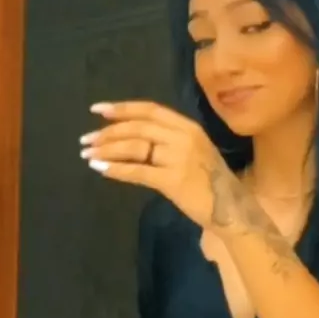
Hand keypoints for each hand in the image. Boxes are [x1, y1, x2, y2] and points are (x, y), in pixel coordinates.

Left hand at [80, 100, 239, 228]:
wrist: (232, 209)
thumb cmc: (212, 183)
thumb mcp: (195, 152)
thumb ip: (169, 141)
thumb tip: (132, 139)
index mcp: (188, 127)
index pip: (150, 110)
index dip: (122, 108)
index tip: (98, 110)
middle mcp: (183, 137)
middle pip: (138, 127)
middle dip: (108, 132)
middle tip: (86, 139)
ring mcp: (178, 158)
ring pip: (135, 147)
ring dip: (107, 149)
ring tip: (88, 154)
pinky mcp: (173, 180)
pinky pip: (138, 171)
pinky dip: (116, 169)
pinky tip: (100, 168)